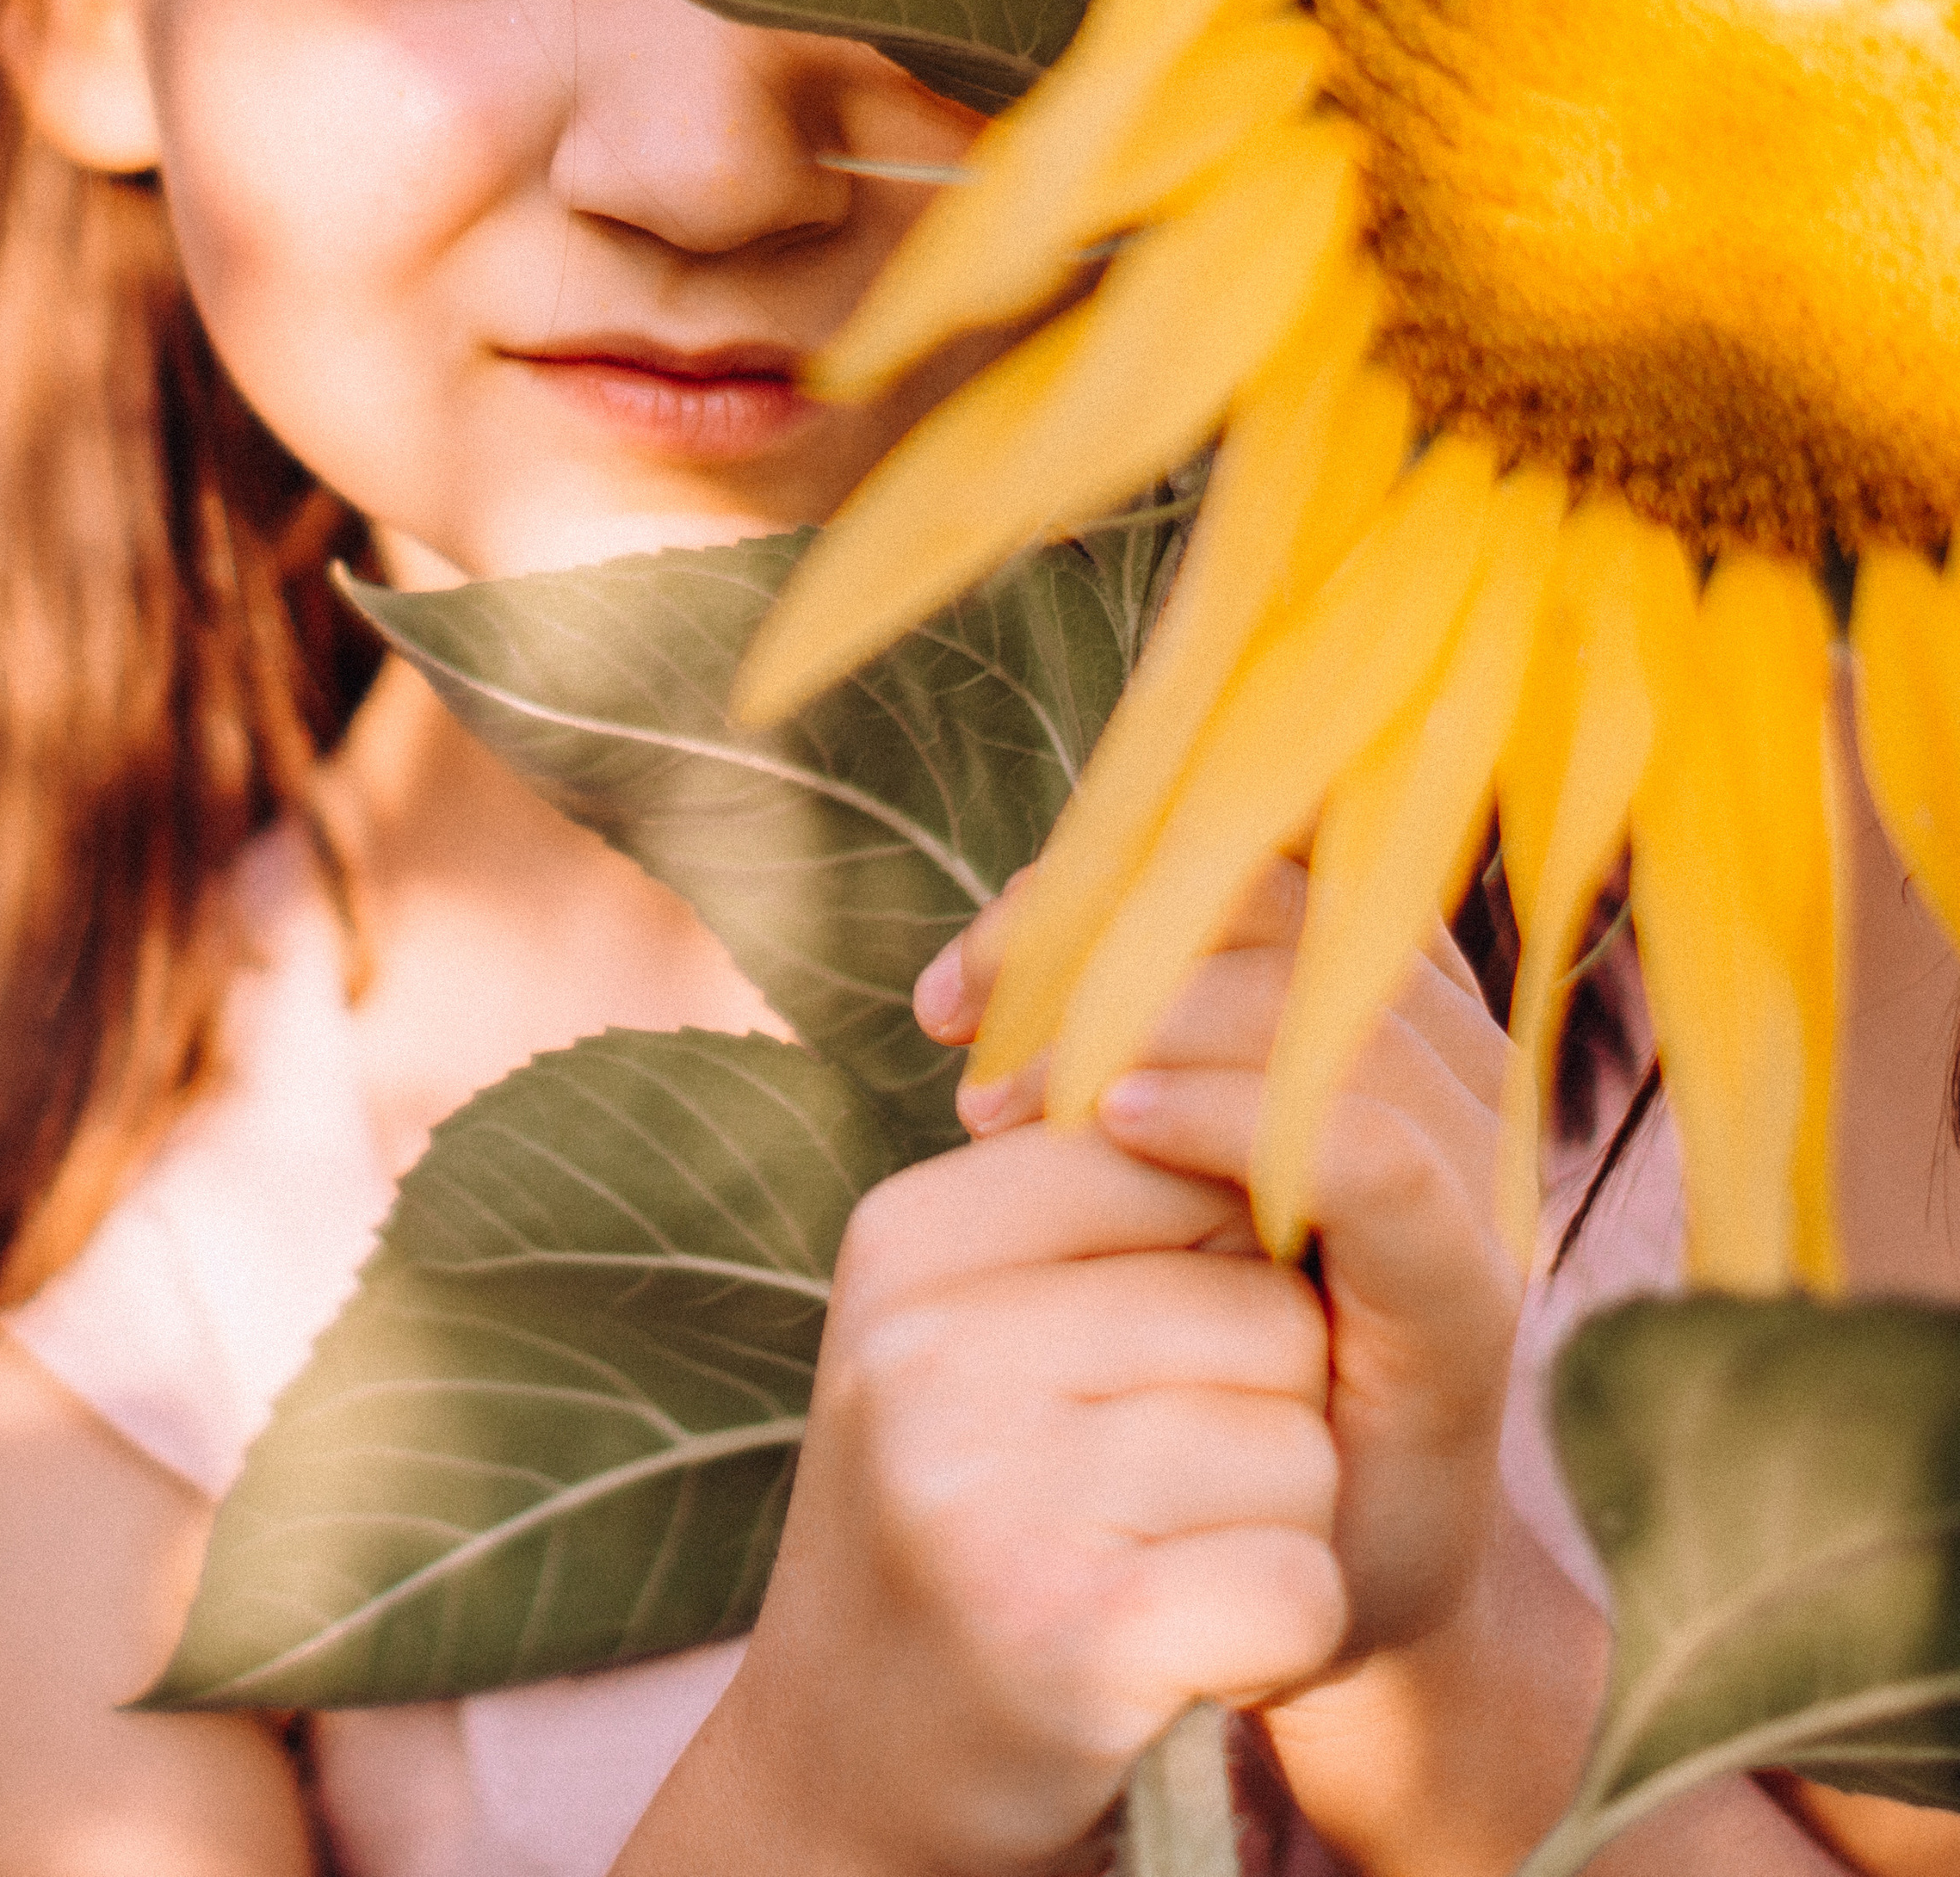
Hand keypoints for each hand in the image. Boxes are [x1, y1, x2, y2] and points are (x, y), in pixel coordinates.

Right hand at [723, 1118, 1344, 1875]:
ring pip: (1297, 1446)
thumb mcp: (974, 1321)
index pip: (1184, 1157)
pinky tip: (1192, 1651)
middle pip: (1267, 1308)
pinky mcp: (1074, 1640)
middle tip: (1150, 1493)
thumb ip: (1104, 1195)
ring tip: (1159, 1564)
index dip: (1222, 1266)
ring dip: (1276, 1524)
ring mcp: (991, 1496)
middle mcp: (929, 1349)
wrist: (851, 1767)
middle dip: (1263, 1404)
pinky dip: (1284, 1633)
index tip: (1149, 1361)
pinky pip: (1300, 1584)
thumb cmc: (969, 1505)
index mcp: (909, 1236)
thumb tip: (1287, 1085)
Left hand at [915, 855, 1521, 1665]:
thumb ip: (1115, 1042)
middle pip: (1285, 898)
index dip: (1095, 873)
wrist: (1283, 1579)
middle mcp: (1451, 1059)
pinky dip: (1237, 1111)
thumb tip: (986, 962)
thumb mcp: (1134, 1163)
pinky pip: (1370, 1141)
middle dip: (1098, 939)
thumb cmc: (1188, 1351)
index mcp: (1376, 1002)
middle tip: (967, 1040)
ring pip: (1327, 996)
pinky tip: (1121, 1124)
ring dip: (1146, 1017)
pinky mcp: (1468, 1285)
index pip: (1257, 846)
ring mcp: (1477, 1169)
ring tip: (1010, 1104)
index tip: (949, 987)